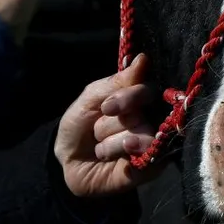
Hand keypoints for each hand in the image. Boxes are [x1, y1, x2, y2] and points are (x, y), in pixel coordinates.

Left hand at [54, 53, 161, 197]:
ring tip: (101, 150)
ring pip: (141, 133)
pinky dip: (132, 150)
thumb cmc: (80, 126)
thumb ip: (116, 82)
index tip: (106, 108)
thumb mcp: (90, 100)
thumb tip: (144, 59)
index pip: (147, 89)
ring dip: (111, 142)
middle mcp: (150, 117)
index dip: (128, 98)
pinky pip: (150, 152)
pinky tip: (122, 154)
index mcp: (137, 98)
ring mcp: (154, 141)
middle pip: (142, 112)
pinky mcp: (154, 164)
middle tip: (97, 131)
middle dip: (112, 123)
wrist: (68, 164)